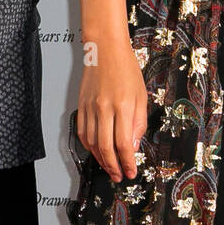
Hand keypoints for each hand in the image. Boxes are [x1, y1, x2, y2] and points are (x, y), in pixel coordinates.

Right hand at [76, 38, 147, 182]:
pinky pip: (82, 132)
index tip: (131, 171)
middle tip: (119, 175)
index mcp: (123, 106)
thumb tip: (134, 145)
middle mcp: (104, 108)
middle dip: (114, 166)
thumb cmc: (126, 68)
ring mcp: (90, 107)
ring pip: (92, 143)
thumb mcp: (142, 95)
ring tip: (109, 166)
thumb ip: (139, 122)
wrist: (105, 49)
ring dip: (101, 159)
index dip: (127, 162)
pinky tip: (96, 151)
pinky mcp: (81, 105)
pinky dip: (88, 146)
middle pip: (106, 148)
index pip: (124, 143)